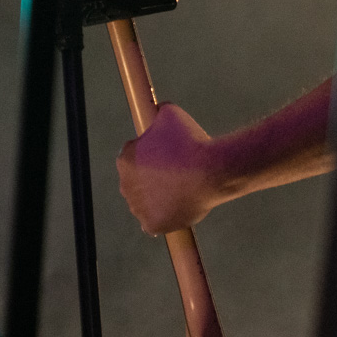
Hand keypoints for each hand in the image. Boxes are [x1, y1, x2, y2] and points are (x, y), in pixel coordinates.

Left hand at [116, 104, 219, 235]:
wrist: (211, 171)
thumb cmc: (191, 141)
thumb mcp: (170, 113)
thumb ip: (157, 113)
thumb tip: (157, 111)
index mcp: (125, 160)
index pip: (134, 157)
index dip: (153, 154)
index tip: (168, 154)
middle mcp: (125, 186)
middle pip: (138, 181)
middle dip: (153, 177)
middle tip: (176, 171)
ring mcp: (138, 208)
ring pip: (146, 202)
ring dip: (159, 196)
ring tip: (182, 188)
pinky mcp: (152, 226)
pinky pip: (156, 222)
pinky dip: (166, 216)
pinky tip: (178, 206)